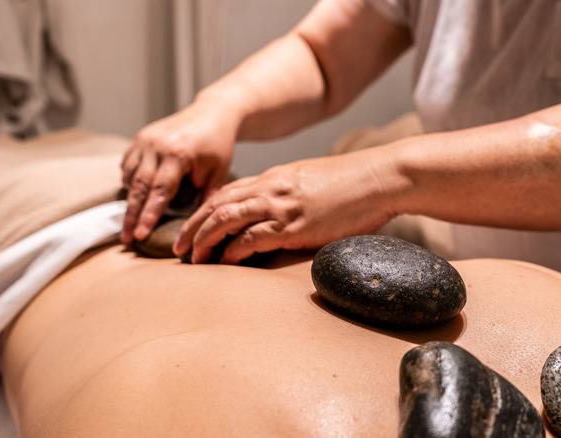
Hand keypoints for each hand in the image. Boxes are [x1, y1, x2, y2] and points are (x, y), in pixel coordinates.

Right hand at [120, 104, 235, 243]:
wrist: (213, 113)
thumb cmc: (218, 145)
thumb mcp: (218, 173)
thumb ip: (205, 199)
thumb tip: (197, 229)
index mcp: (178, 154)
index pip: (159, 191)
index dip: (149, 215)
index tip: (140, 236)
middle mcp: (157, 145)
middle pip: (139, 187)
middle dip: (131, 215)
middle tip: (126, 238)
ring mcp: (145, 139)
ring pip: (131, 176)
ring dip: (131, 198)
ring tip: (132, 220)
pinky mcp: (140, 137)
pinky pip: (128, 164)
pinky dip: (131, 180)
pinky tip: (137, 193)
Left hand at [173, 153, 397, 263]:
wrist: (381, 178)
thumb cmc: (354, 185)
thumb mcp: (314, 185)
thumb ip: (292, 197)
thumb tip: (284, 219)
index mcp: (274, 178)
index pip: (227, 193)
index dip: (204, 212)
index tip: (193, 230)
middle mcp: (271, 189)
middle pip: (216, 205)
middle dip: (193, 227)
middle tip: (179, 249)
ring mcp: (281, 205)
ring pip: (225, 219)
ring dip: (204, 239)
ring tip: (193, 258)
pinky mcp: (294, 225)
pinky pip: (252, 237)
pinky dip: (233, 250)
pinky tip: (224, 262)